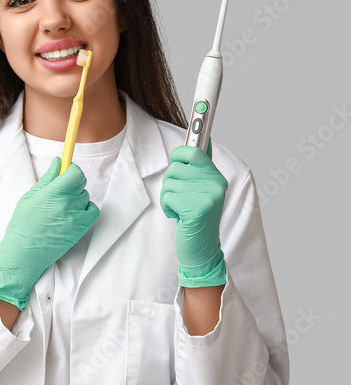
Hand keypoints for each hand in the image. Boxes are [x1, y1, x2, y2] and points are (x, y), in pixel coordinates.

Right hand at [0, 156, 99, 309]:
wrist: (24, 253)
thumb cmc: (22, 225)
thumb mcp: (29, 197)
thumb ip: (46, 179)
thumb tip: (58, 163)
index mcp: (52, 193)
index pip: (75, 173)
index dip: (72, 169)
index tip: (67, 170)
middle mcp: (66, 204)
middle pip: (81, 183)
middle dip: (72, 182)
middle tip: (60, 190)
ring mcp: (75, 217)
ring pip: (85, 196)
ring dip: (77, 197)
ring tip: (62, 206)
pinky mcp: (81, 228)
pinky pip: (93, 211)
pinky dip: (87, 208)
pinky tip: (75, 212)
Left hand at [159, 141, 227, 286]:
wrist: (201, 247)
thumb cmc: (195, 217)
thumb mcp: (200, 190)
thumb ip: (199, 168)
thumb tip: (202, 137)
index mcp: (216, 177)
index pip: (196, 151)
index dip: (180, 152)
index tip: (176, 158)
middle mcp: (216, 183)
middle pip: (175, 168)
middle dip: (169, 183)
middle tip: (179, 197)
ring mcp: (208, 196)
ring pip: (169, 183)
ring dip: (168, 198)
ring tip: (180, 208)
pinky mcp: (198, 208)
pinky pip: (168, 197)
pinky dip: (167, 208)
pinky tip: (178, 216)